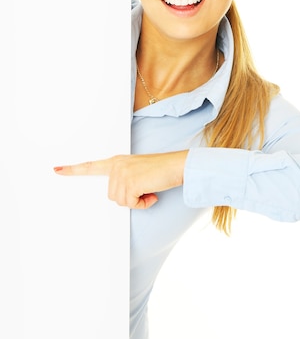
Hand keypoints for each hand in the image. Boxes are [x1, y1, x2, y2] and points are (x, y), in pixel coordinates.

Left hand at [54, 151, 187, 208]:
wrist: (176, 165)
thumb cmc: (161, 170)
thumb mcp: (138, 172)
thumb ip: (125, 180)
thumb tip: (120, 196)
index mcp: (116, 161)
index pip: (91, 166)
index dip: (73, 170)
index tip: (57, 170)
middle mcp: (116, 165)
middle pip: (112, 196)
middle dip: (129, 197)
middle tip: (145, 188)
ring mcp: (122, 173)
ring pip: (120, 202)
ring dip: (137, 200)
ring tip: (149, 188)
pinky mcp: (130, 183)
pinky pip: (131, 205)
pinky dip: (143, 204)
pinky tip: (151, 193)